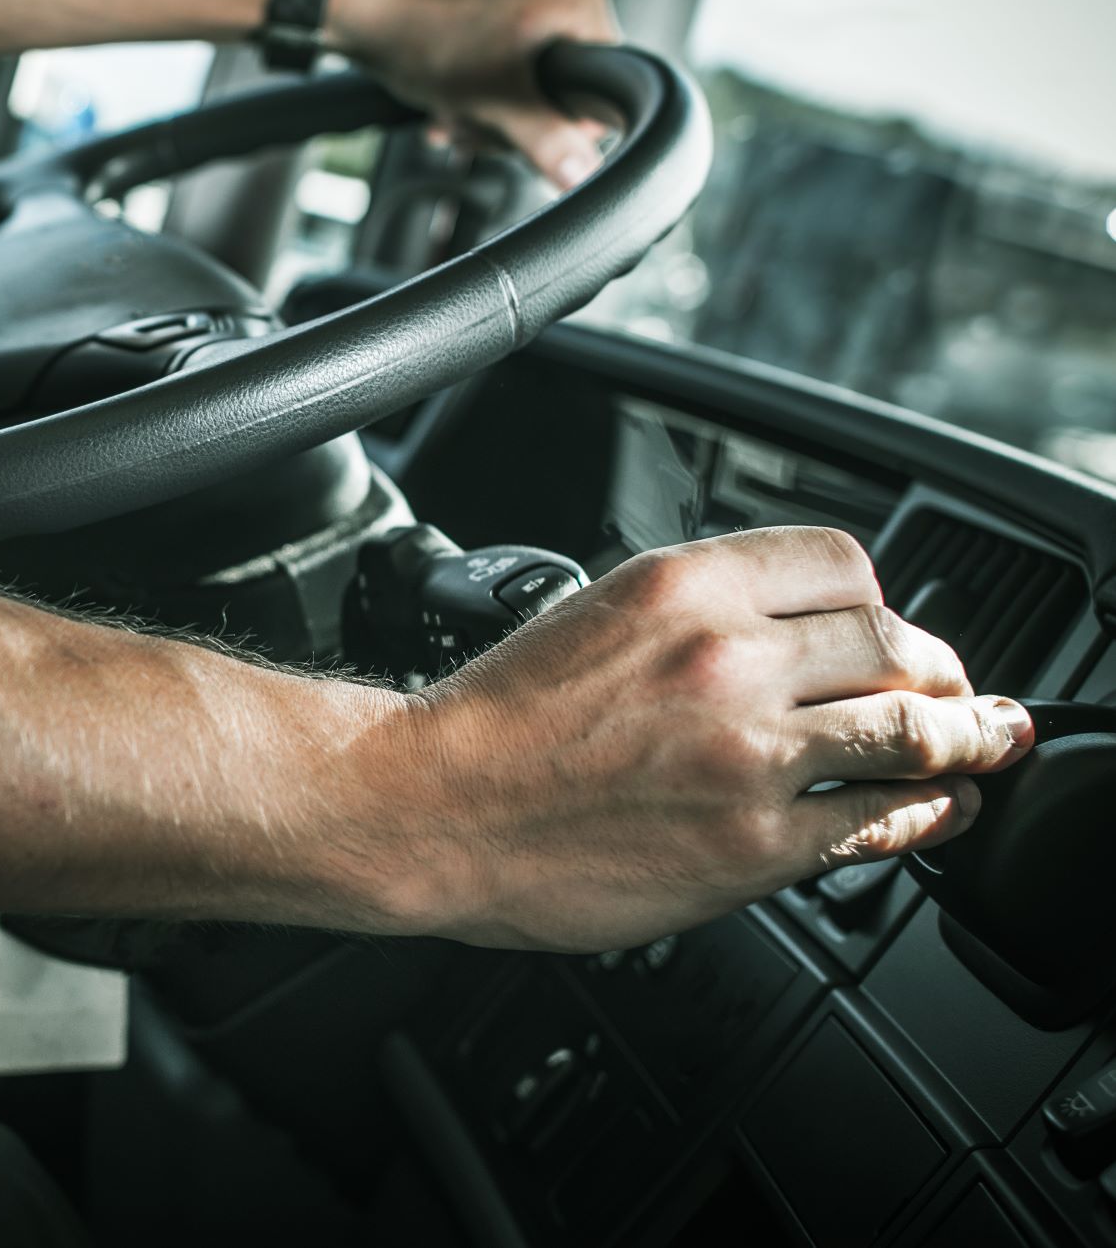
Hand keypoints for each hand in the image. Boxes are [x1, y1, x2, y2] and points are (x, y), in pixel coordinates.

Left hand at [328, 0, 621, 187]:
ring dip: (487, 122)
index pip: (606, 93)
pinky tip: (449, 104)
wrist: (373, 22)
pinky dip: (476, 108)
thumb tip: (586, 175)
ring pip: (530, 106)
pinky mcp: (503, 38)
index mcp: (582, 7)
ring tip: (458, 107)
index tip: (523, 125)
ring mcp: (533, 21)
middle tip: (480, 116)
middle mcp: (565, 7)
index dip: (564, 124)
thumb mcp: (497, 101)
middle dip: (514, 125)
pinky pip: (506, 93)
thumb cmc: (429, 39)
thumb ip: (547, 140)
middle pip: (565, 106)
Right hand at [379, 527, 1031, 951]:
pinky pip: (880, 822)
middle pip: (898, 643)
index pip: (845, 562)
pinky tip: (934, 811)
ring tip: (976, 747)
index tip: (888, 630)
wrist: (429, 805)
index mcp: (683, 582)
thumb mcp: (594, 612)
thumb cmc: (493, 720)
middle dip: (937, 673)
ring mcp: (748, 752)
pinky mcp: (753, 842)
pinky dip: (925, 815)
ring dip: (961, 741)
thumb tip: (790, 631)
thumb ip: (696, 611)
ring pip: (915, 731)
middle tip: (952, 693)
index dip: (880, 601)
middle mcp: (727, 656)